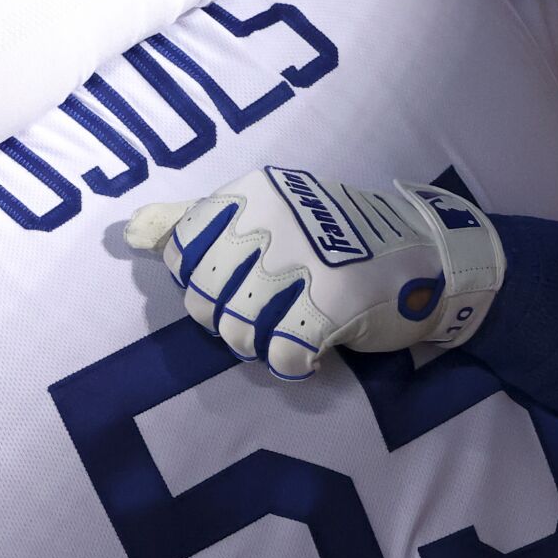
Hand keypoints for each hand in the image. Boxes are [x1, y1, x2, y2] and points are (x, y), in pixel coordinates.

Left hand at [125, 165, 504, 379]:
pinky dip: (299, 362)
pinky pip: (282, 356)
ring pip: (239, 333)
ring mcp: (302, 262)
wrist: (429, 254)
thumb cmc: (339, 236)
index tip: (241, 279)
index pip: (183, 253)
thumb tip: (129, 231)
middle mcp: (272, 221)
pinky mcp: (331, 305)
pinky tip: (318, 346)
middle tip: (273, 309)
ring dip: (266, 342)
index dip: (204, 281)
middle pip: (206, 301)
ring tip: (294, 326)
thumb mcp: (266, 208)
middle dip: (233, 319)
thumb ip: (194, 218)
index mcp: (252, 194)